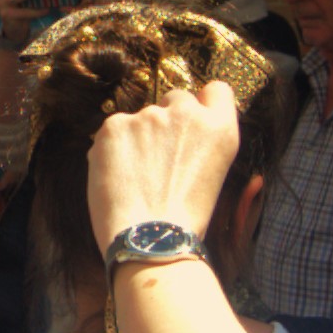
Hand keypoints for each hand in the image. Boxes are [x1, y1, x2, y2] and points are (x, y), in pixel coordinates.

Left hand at [83, 83, 236, 251]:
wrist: (150, 242)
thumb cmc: (184, 221)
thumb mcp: (214, 176)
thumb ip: (203, 143)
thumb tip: (182, 133)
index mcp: (220, 128)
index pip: (217, 90)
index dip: (204, 104)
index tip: (194, 122)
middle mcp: (187, 113)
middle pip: (176, 99)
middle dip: (169, 121)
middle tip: (161, 159)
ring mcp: (149, 116)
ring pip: (142, 117)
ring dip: (139, 138)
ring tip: (137, 178)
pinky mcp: (114, 125)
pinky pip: (114, 130)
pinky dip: (113, 150)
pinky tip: (118, 179)